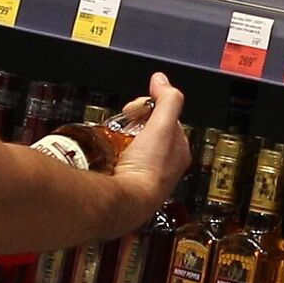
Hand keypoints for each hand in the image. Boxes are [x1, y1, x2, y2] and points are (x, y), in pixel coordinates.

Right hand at [111, 72, 189, 229]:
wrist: (124, 202)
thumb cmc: (147, 171)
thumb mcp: (162, 127)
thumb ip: (167, 100)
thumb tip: (161, 80)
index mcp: (179, 152)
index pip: (166, 118)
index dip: (151, 107)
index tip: (137, 106)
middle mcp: (163, 166)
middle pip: (146, 131)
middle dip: (133, 122)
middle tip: (123, 123)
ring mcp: (143, 175)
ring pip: (130, 145)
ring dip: (119, 137)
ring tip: (111, 137)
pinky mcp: (125, 183)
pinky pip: (116, 159)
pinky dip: (110, 152)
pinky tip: (105, 152)